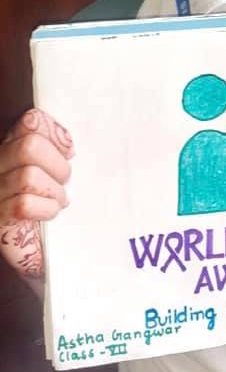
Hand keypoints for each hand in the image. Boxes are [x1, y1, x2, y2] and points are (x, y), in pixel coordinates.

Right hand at [0, 109, 73, 288]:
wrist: (37, 249)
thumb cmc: (49, 203)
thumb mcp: (55, 171)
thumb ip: (59, 150)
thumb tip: (68, 146)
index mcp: (12, 147)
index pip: (30, 122)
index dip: (55, 133)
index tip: (69, 151)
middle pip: (29, 146)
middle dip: (58, 165)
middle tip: (64, 180)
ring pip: (28, 176)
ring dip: (54, 191)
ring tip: (59, 200)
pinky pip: (24, 205)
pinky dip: (46, 209)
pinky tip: (50, 213)